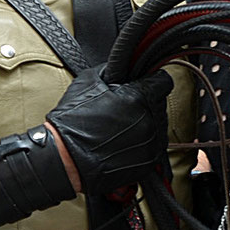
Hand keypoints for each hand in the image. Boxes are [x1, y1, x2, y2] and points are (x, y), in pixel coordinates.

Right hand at [47, 67, 172, 194]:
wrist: (66, 159)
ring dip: (144, 123)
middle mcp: (150, 120)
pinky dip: (141, 143)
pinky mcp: (148, 163)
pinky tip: (122, 143)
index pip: (164, 81)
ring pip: (158, 125)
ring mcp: (151, 143)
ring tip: (120, 128)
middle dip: (145, 103)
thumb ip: (114, 69)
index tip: (144, 84)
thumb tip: (125, 67)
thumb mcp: (89, 80)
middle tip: (123, 108)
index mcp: (140, 97)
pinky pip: (153, 146)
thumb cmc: (73, 121)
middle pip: (159, 104)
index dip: (152, 81)